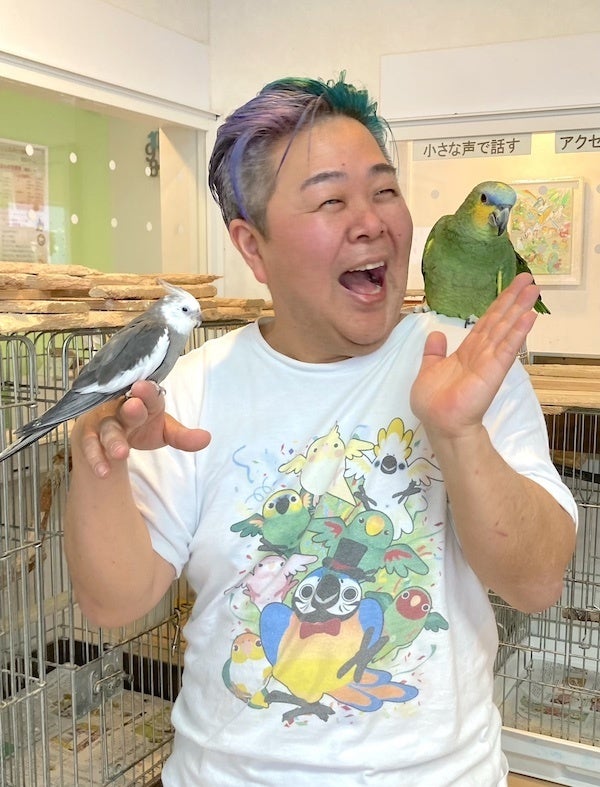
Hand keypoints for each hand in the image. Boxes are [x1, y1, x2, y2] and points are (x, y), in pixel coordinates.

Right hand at [72, 379, 210, 477]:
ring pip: (108, 429)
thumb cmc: (141, 425)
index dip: (148, 392)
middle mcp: (122, 407)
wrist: (107, 430)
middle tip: (134, 408)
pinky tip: (103, 472)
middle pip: (127, 409)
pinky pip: (90, 446)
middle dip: (131, 410)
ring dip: (113, 441)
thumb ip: (183, 437)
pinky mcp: (88, 435)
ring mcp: (104, 421)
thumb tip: (207, 439)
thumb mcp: (164, 430)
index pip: (150, 395)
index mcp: (146, 402)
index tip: (145, 388)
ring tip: (122, 453)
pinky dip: (96, 458)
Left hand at [410, 273, 538, 441]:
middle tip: (528, 278)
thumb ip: (433, 352)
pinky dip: (518, 332)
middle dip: (513, 299)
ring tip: (534, 290)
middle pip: (499, 320)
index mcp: (467, 352)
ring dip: (520, 309)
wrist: (440, 423)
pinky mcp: (493, 370)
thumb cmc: (433, 402)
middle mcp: (481, 353)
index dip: (498, 304)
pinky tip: (529, 317)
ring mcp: (489, 361)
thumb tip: (436, 334)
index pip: (485, 322)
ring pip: (505, 328)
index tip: (511, 287)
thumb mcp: (428, 370)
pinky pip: (507, 348)